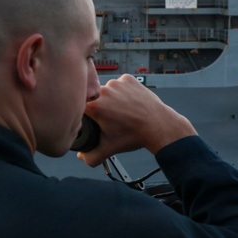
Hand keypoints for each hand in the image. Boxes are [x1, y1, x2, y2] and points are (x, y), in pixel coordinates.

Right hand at [78, 75, 195, 166]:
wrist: (158, 125)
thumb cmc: (133, 136)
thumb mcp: (109, 150)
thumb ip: (90, 157)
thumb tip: (81, 156)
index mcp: (94, 106)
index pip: (80, 107)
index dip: (86, 116)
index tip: (95, 122)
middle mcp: (103, 91)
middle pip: (93, 98)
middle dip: (100, 108)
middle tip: (113, 120)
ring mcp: (117, 83)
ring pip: (107, 91)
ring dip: (111, 99)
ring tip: (123, 112)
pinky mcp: (128, 79)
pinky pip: (120, 84)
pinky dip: (123, 92)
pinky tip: (129, 103)